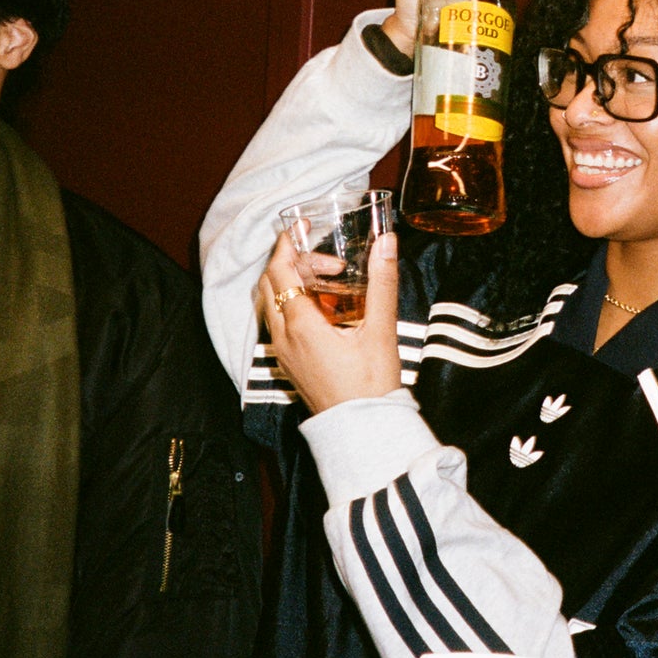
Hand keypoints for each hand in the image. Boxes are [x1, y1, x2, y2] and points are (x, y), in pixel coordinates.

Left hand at [261, 231, 402, 413]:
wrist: (361, 429)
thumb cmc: (371, 385)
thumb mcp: (381, 330)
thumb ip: (382, 282)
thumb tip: (386, 243)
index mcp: (300, 325)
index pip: (280, 271)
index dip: (288, 244)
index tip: (302, 228)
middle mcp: (282, 337)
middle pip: (271, 284)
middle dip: (294, 262)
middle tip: (329, 259)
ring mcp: (281, 352)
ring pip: (271, 303)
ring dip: (292, 283)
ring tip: (330, 281)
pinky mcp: (288, 363)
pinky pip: (278, 323)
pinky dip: (293, 304)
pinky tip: (325, 310)